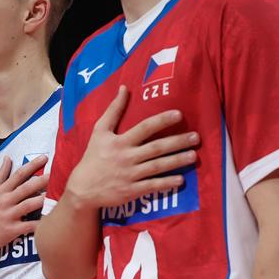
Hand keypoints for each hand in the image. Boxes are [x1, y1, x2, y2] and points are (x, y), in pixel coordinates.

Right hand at [0, 156, 47, 256]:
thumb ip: (0, 175)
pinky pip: (29, 226)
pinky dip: (40, 224)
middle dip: (41, 180)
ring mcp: (8, 216)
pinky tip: (51, 221)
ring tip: (58, 194)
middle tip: (56, 174)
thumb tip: (8, 158)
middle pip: (26, 188)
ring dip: (43, 200)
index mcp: (0, 191)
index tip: (45, 158)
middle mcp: (4, 201)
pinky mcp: (12, 230)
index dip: (32, 165)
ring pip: (28, 205)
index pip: (18, 175)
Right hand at [65, 86, 198, 210]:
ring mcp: (129, 175)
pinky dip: (166, 183)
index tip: (179, 114)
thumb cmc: (93, 157)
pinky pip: (152, 186)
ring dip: (177, 161)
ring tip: (193, 155)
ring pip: (157, 166)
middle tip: (196, 137)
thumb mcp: (99, 132)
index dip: (162, 121)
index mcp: (119, 142)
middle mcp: (126, 157)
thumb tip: (124, 88)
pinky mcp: (131, 191)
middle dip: (177, 142)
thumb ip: (114, 110)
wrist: (82, 189)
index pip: (144, 128)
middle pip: (156, 148)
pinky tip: (181, 180)